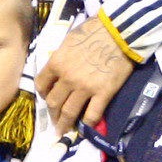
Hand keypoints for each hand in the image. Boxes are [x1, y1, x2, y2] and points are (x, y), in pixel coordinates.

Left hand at [35, 15, 132, 133]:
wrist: (120, 30)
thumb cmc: (94, 30)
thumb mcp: (69, 41)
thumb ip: (61, 58)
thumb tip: (59, 69)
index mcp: (56, 63)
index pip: (41, 85)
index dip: (43, 95)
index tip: (48, 99)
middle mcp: (67, 78)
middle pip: (53, 103)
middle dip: (52, 115)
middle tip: (55, 121)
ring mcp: (85, 87)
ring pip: (69, 112)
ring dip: (65, 124)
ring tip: (64, 131)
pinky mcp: (103, 93)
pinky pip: (92, 114)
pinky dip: (88, 124)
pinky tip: (86, 127)